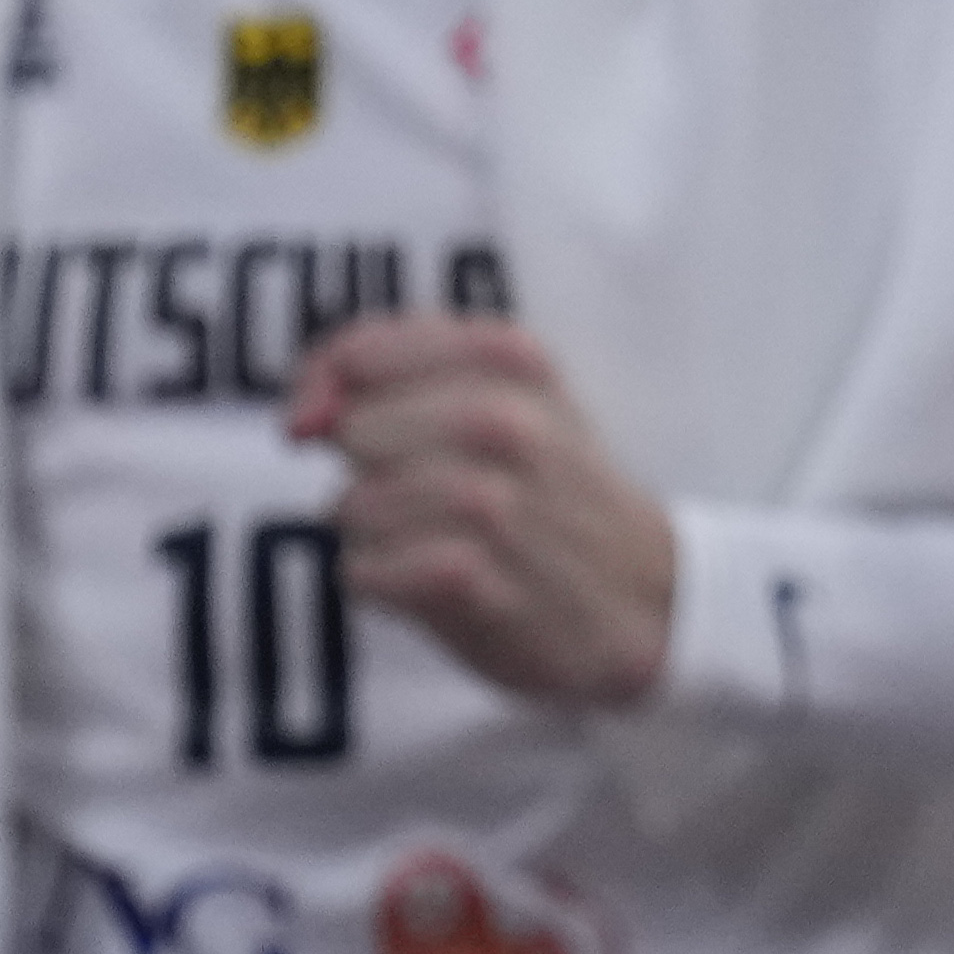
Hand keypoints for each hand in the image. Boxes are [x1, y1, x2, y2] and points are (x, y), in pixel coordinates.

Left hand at [290, 317, 678, 709]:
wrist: (652, 600)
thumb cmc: (557, 494)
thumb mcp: (516, 399)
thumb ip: (402, 375)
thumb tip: (301, 421)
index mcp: (515, 361)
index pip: (361, 353)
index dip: (324, 387)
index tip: (338, 422)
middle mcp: (502, 421)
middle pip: (351, 433)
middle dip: (372, 470)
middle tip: (442, 496)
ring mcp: (486, 501)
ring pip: (347, 505)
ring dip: (378, 535)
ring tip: (447, 543)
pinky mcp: (465, 579)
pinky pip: (359, 570)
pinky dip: (384, 585)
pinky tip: (439, 584)